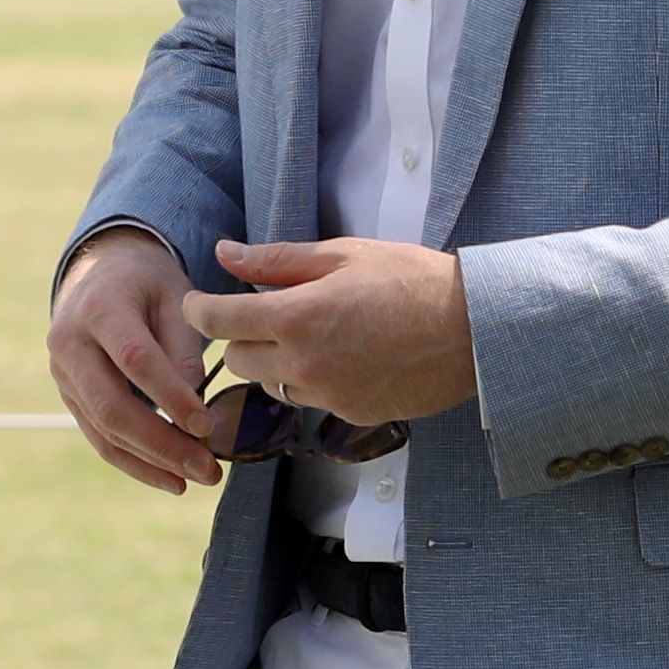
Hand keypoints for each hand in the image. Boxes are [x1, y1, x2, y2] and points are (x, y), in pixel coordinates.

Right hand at [48, 228, 221, 494]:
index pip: (135, 360)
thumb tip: (193, 413)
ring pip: (104, 431)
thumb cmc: (148, 282)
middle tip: (210, 469)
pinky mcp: (70, 397)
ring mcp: (63, 374)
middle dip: (163, 444)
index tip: (207, 425)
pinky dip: (136, 463)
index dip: (171, 397)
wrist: (100, 271)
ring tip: (197, 478)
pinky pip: (100, 438)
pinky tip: (172, 479)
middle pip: (113, 407)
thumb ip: (183, 348)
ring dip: (152, 463)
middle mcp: (69, 343)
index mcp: (99, 307)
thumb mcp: (175, 296)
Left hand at [186, 238, 475, 425]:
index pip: (220, 321)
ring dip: (274, 361)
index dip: (199, 310)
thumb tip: (225, 254)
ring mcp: (326, 395)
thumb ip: (276, 259)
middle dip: (241, 335)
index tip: (196, 302)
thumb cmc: (411, 280)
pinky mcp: (349, 414)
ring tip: (309, 333)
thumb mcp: (342, 255)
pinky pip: (308, 399)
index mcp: (296, 316)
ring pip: (270, 384)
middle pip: (238, 359)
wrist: (471, 329)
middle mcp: (303, 364)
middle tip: (263, 311)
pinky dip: (310, 379)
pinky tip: (341, 355)